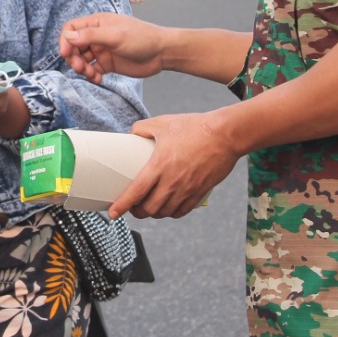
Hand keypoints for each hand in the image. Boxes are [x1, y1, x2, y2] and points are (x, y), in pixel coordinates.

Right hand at [59, 13, 168, 81]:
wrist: (162, 53)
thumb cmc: (142, 38)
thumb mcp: (115, 36)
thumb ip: (90, 36)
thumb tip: (68, 36)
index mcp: (97, 23)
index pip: (72, 29)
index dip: (65, 40)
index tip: (65, 54)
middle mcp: (97, 36)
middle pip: (74, 46)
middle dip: (73, 58)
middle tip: (80, 68)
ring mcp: (102, 50)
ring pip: (82, 59)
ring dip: (82, 69)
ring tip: (92, 75)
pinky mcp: (108, 64)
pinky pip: (92, 70)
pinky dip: (92, 76)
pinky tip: (99, 79)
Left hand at [109, 113, 240, 219]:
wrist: (225, 134)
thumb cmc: (194, 127)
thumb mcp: (163, 122)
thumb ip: (142, 128)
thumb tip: (131, 134)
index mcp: (160, 164)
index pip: (137, 191)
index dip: (122, 205)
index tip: (112, 213)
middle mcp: (173, 181)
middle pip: (149, 208)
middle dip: (137, 212)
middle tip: (132, 207)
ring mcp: (187, 189)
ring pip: (165, 213)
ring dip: (153, 213)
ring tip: (148, 208)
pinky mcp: (200, 193)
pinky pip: (182, 212)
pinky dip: (171, 213)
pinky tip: (167, 208)